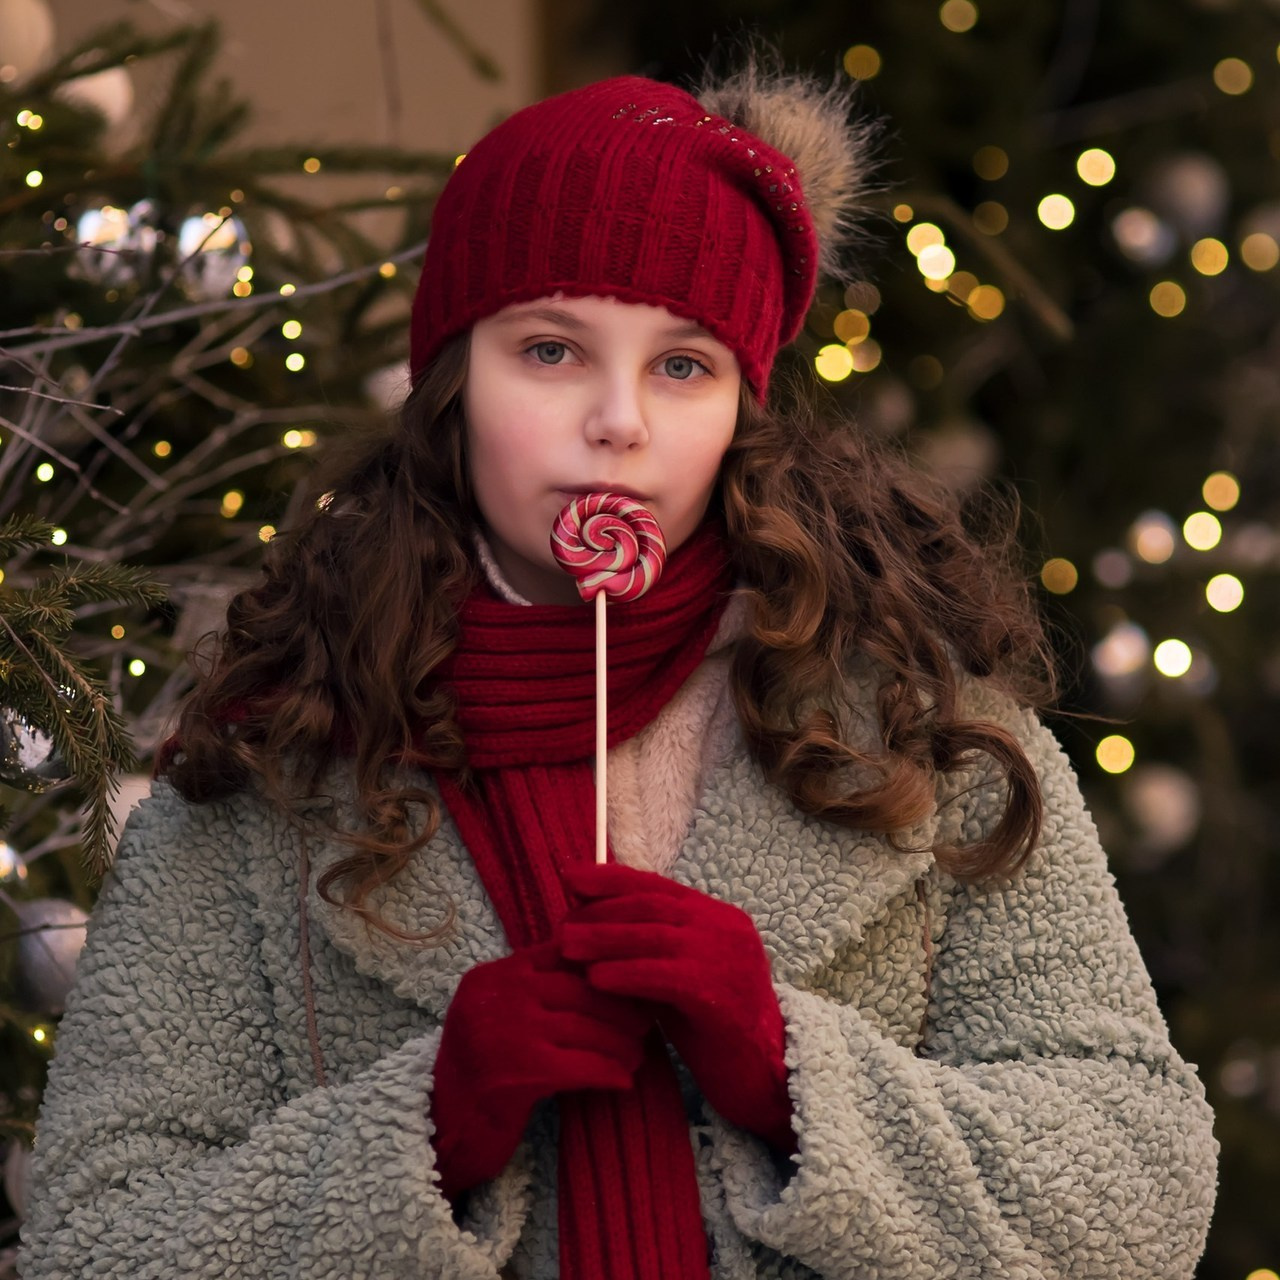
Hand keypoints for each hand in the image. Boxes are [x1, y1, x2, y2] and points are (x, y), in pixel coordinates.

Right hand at [429, 940, 655, 1200]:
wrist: (440, 1131)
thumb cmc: (481, 1071)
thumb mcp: (498, 1015)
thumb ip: (535, 987)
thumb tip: (601, 963)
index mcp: (492, 974)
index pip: (562, 952)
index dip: (604, 967)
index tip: (633, 982)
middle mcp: (495, 995)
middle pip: (581, 989)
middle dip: (621, 1007)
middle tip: (647, 1023)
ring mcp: (503, 1033)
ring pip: (587, 1028)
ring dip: (622, 1044)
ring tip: (639, 1054)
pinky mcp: (516, 1075)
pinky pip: (582, 1066)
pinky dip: (609, 1073)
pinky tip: (624, 1081)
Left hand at [560, 863, 795, 1153]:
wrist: (767, 1078)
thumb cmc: (713, 1030)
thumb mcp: (679, 977)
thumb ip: (648, 949)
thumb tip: (588, 921)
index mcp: (719, 917)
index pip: (658, 886)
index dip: (611, 879)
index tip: (570, 877)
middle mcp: (727, 928)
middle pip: (652, 906)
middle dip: (601, 911)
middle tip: (561, 924)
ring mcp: (728, 958)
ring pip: (655, 935)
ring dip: (604, 939)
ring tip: (566, 947)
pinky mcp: (722, 994)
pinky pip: (665, 974)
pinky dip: (626, 973)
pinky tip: (596, 979)